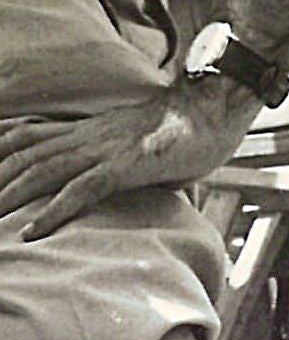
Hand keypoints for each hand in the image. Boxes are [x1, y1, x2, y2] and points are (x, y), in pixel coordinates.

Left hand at [0, 74, 260, 238]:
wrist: (216, 106)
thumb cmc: (187, 130)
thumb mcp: (142, 145)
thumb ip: (123, 165)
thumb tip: (125, 187)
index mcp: (89, 130)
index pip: (29, 137)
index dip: (0, 153)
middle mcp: (89, 135)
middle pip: (25, 155)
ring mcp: (106, 149)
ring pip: (43, 170)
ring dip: (9, 197)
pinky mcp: (127, 164)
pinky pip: (81, 189)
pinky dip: (52, 211)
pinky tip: (32, 232)